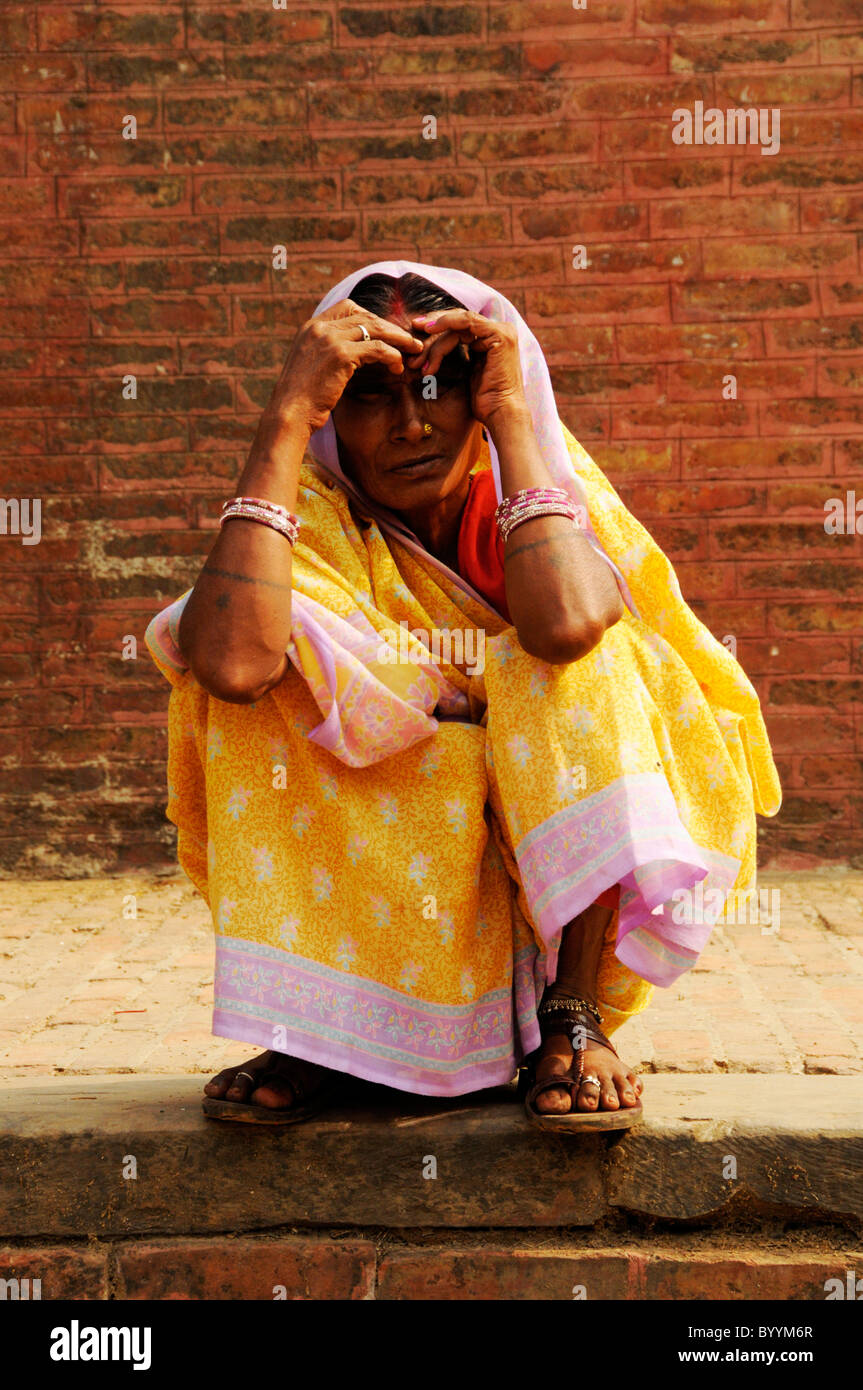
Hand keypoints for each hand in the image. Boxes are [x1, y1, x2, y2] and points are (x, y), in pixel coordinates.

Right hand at [265, 299, 424, 434]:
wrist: (290, 413)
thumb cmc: (302, 398)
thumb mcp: (310, 366)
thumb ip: (326, 352)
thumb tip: (349, 356)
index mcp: (311, 326)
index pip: (347, 307)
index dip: (370, 317)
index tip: (385, 333)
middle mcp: (319, 327)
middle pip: (365, 315)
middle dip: (390, 328)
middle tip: (409, 341)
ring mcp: (330, 338)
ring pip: (375, 328)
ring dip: (398, 339)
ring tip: (413, 351)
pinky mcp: (341, 354)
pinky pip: (377, 349)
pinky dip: (392, 356)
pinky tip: (398, 367)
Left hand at [406, 309, 526, 427]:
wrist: (501, 413)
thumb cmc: (485, 402)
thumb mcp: (468, 372)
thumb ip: (460, 355)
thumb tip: (436, 348)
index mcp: (494, 338)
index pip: (462, 325)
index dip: (439, 326)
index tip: (417, 332)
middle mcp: (500, 331)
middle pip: (460, 320)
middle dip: (434, 324)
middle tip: (414, 327)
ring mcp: (501, 331)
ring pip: (460, 324)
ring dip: (436, 337)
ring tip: (419, 351)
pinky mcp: (499, 334)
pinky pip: (467, 322)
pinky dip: (446, 324)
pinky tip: (429, 332)